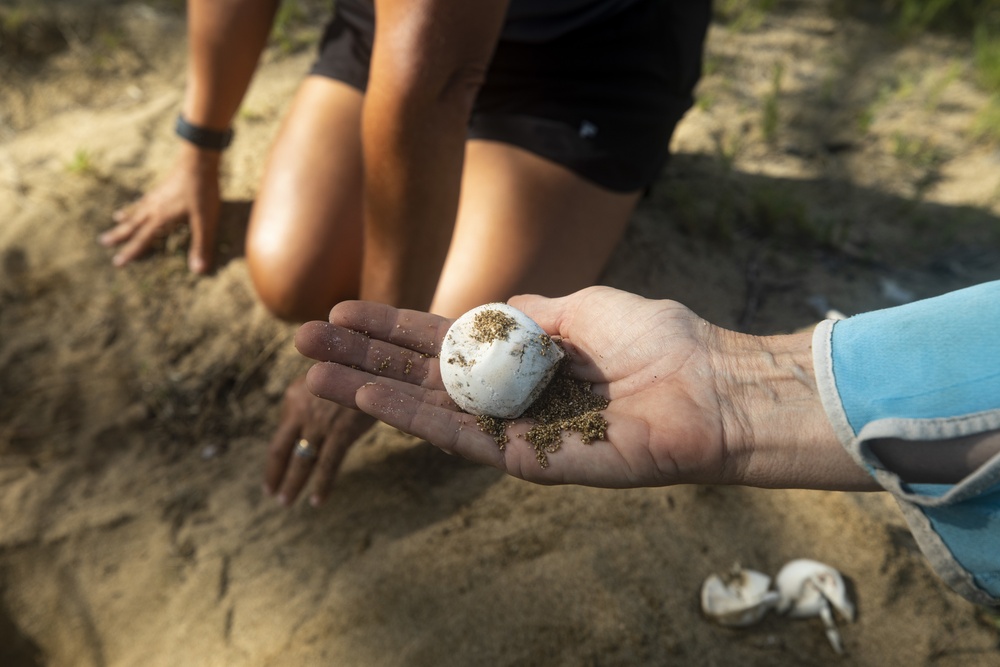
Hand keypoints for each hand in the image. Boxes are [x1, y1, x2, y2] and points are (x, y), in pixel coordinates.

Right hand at [101, 145, 220, 273]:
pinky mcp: (161, 187)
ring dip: (125, 218)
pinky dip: (137, 203)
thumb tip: (197, 270)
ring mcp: (156, 196)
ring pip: (136, 210)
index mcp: (161, 219)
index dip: (130, 252)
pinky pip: (144, 199)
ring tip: (115, 220)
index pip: (142, 240)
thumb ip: (201, 245)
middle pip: (132, 224)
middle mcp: (154, 208)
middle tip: (102, 242)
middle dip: (119, 235)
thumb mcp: (205, 222)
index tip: (117, 262)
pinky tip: (139, 202)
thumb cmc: (202, 192)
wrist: (198, 161)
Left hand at [264, 377, 375, 506]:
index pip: (283, 431)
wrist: (370, 360)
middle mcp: (301, 410)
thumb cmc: (353, 366)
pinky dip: (321, 485)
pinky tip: (317, 501)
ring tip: (285, 502)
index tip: (275, 466)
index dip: (279, 451)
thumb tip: (315, 418)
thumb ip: (318, 396)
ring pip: (301, 461)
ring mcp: (319, 423)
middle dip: (275, 474)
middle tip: (271, 492)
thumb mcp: (326, 375)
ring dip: (292, 484)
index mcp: (294, 396)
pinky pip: (328, 465)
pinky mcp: (340, 433)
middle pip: (281, 450)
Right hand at [295, 287, 732, 487]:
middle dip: (361, 359)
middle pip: (419, 376)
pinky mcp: (528, 462)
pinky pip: (461, 440)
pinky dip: (412, 421)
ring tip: (313, 375)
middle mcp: (508, 395)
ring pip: (426, 411)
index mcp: (521, 355)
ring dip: (367, 392)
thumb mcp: (580, 307)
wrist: (708, 387)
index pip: (440, 341)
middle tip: (301, 342)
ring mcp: (513, 430)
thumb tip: (478, 312)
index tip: (342, 311)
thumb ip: (525, 313)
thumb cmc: (656, 340)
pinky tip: (369, 400)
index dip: (390, 328)